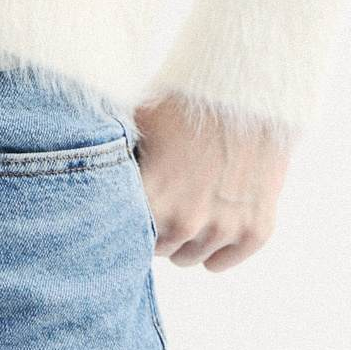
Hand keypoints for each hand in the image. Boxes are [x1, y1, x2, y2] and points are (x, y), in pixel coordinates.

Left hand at [132, 93, 293, 270]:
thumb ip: (116, 163)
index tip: (137, 204)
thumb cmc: (186, 101)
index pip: (127, 236)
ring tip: (189, 208)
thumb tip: (94, 181)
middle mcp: (185, 223)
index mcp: (151, 200)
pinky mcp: (255, 229)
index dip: (130, 219)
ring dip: (187, 240)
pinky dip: (219, 250)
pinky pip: (225, 261)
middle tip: (166, 203)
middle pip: (160, 250)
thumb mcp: (137, 127)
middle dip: (160, 230)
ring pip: (192, 258)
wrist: (246, 88)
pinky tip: (212, 228)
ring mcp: (223, 229)